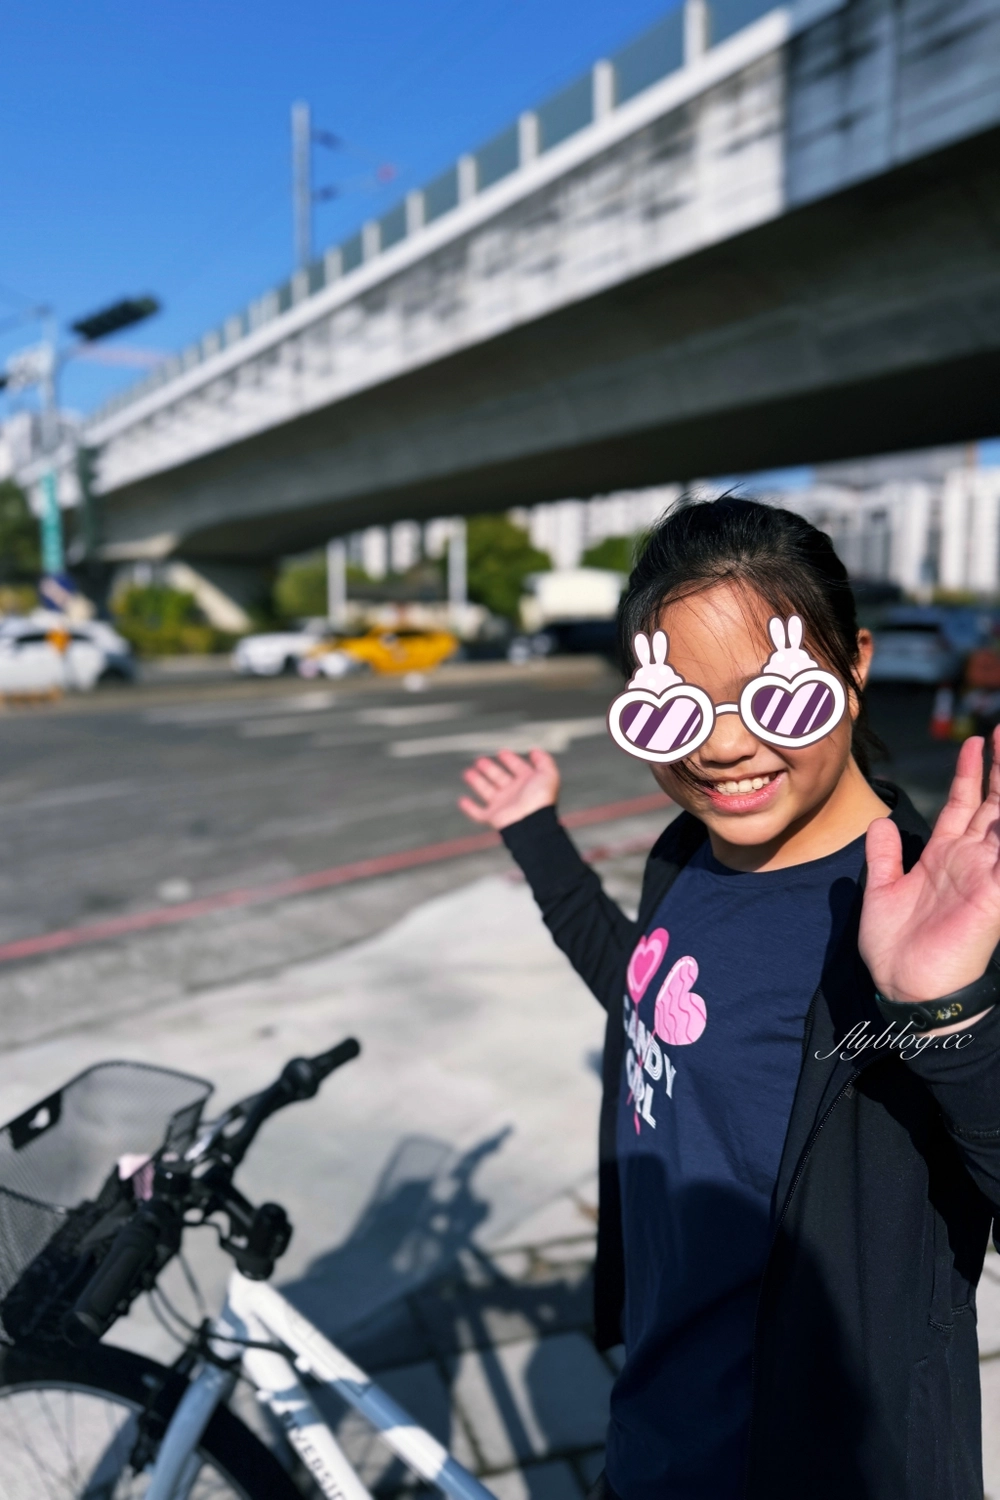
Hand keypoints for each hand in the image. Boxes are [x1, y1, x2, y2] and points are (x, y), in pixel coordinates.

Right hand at [458, 749, 559, 830]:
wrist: (531, 822)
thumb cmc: (540, 799)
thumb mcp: (548, 774)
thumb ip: (544, 760)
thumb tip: (534, 750)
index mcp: (527, 783)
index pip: (518, 768)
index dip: (511, 759)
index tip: (501, 752)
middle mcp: (514, 793)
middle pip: (499, 778)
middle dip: (490, 768)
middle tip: (480, 760)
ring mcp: (503, 805)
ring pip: (487, 791)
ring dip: (477, 782)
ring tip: (468, 772)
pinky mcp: (493, 817)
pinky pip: (479, 813)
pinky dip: (469, 808)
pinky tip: (462, 800)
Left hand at [860, 732, 999, 1008]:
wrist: (905, 988)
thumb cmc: (895, 947)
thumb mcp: (880, 889)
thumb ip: (884, 855)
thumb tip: (882, 822)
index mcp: (945, 856)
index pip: (964, 804)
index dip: (971, 773)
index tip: (976, 741)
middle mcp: (971, 860)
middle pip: (994, 804)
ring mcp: (987, 876)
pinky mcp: (995, 897)